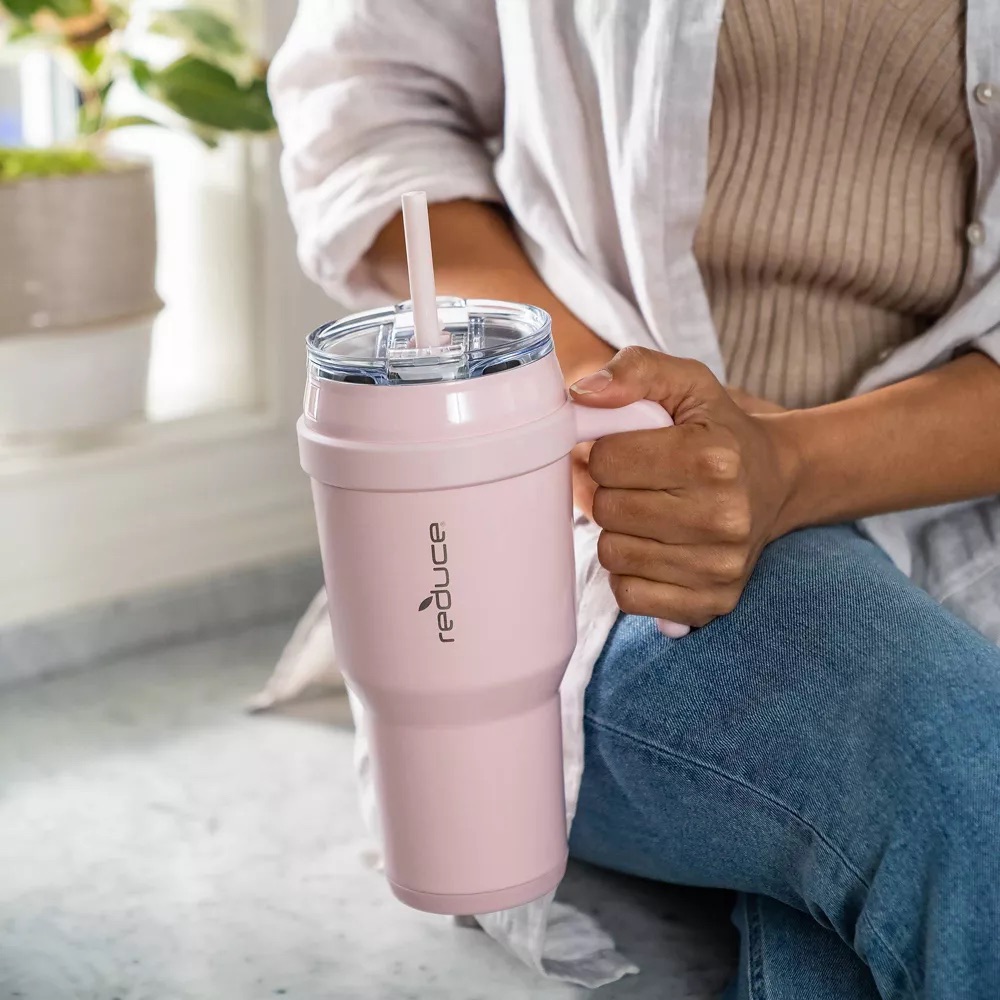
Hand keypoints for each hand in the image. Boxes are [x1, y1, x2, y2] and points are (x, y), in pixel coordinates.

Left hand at [570, 348, 799, 626]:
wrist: (779, 481)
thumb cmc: (720, 430)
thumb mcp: (688, 384)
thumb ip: (635, 370)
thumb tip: (583, 395)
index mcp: (713, 456)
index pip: (606, 460)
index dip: (605, 451)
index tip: (628, 451)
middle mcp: (723, 515)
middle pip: (607, 509)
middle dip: (609, 492)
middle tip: (635, 484)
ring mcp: (719, 565)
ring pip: (613, 554)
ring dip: (617, 533)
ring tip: (647, 513)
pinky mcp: (712, 601)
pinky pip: (629, 595)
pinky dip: (630, 573)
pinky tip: (654, 548)